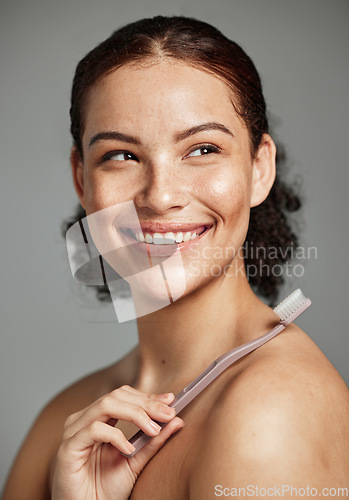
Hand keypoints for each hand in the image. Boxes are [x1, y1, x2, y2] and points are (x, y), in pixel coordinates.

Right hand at [51, 385, 183, 499]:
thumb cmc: (106, 489)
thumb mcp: (136, 461)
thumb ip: (153, 441)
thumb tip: (177, 420)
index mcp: (98, 418)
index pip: (123, 395)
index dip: (147, 396)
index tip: (171, 401)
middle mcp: (84, 419)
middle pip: (116, 395)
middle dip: (146, 403)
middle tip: (168, 414)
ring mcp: (74, 431)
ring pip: (106, 405)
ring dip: (135, 414)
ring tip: (153, 430)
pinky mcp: (67, 448)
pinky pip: (93, 430)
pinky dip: (115, 436)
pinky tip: (128, 450)